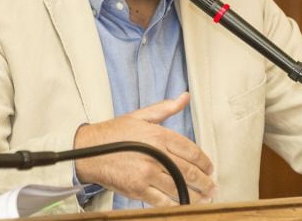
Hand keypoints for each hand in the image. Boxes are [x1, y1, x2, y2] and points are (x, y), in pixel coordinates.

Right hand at [74, 92, 215, 206]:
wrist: (88, 152)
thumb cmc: (114, 133)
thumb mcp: (140, 115)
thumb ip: (165, 108)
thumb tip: (185, 97)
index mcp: (158, 135)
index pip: (190, 150)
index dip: (204, 161)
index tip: (210, 168)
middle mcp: (155, 154)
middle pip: (188, 171)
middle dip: (204, 181)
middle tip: (212, 187)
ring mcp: (147, 173)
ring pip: (178, 188)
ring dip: (195, 195)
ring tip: (204, 198)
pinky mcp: (138, 190)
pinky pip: (163, 201)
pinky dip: (176, 204)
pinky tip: (183, 205)